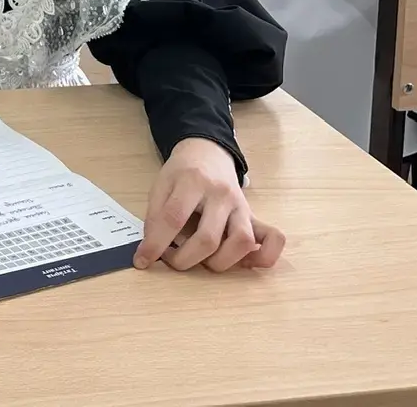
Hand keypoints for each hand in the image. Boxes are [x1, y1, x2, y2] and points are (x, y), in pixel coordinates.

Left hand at [135, 138, 284, 271]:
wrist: (208, 152)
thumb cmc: (182, 172)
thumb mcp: (161, 185)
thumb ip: (155, 216)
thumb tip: (151, 250)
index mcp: (193, 181)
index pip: (173, 218)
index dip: (156, 244)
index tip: (143, 261)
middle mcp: (221, 194)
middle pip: (208, 238)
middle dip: (185, 260)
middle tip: (171, 259)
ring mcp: (242, 205)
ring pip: (241, 243)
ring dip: (219, 262)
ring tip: (202, 260)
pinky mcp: (254, 215)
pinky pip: (273, 239)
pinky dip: (263, 257)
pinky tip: (242, 262)